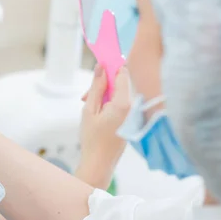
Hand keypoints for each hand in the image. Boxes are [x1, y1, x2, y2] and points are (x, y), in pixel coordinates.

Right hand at [76, 64, 130, 188]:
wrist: (100, 163)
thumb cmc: (93, 139)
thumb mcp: (89, 110)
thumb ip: (96, 87)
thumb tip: (100, 68)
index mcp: (123, 103)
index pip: (122, 73)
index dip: (112, 63)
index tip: (104, 56)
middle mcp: (133, 107)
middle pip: (121, 83)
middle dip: (104, 81)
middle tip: (86, 92)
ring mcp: (133, 114)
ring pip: (120, 93)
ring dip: (105, 93)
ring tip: (88, 104)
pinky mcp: (131, 119)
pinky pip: (121, 103)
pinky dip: (109, 102)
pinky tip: (96, 111)